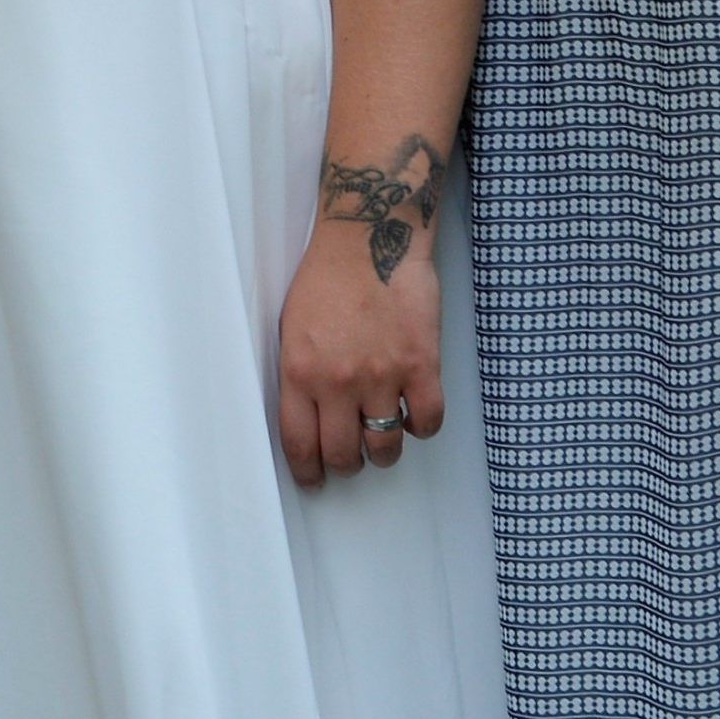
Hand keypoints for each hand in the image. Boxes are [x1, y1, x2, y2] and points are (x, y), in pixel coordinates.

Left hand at [276, 141, 447, 485]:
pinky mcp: (421, 365)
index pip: (299, 443)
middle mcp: (338, 382)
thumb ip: (299, 375)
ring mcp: (382, 375)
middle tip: (350, 460)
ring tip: (382, 441)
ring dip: (384, 453)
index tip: (314, 480)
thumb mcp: (291, 328)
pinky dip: (421, 426)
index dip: (308, 471)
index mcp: (299, 372)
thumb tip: (307, 419)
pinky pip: (428, 421)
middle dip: (346, 466)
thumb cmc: (326, 279)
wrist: (369, 239)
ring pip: (386, 446)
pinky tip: (413, 414)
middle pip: (344, 455)